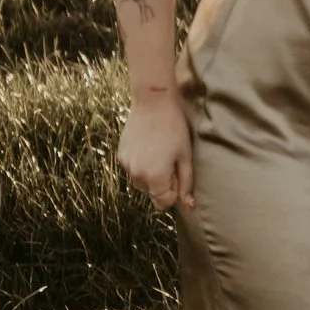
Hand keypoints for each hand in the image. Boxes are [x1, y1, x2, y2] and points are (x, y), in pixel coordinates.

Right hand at [117, 92, 193, 210]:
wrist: (153, 104)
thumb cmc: (175, 129)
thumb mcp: (185, 157)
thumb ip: (186, 183)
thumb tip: (189, 206)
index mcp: (154, 177)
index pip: (162, 202)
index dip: (174, 194)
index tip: (179, 177)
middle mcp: (136, 174)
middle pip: (151, 192)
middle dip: (162, 183)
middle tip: (172, 161)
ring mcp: (126, 165)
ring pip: (141, 181)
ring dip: (151, 175)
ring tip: (161, 153)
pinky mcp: (120, 155)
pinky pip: (133, 168)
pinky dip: (142, 164)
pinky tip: (150, 147)